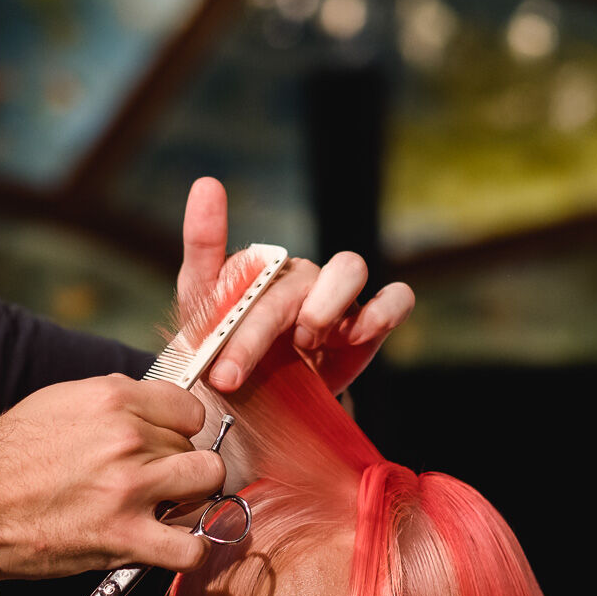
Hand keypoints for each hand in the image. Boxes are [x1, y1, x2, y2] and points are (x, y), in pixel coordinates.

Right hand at [0, 375, 224, 578]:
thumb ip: (111, 402)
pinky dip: (189, 549)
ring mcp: (129, 489)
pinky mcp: (124, 537)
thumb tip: (150, 408)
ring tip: (169, 506)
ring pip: (207, 482)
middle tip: (155, 480)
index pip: (188, 407)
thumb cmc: (4, 461)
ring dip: (192, 497)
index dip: (180, 428)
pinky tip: (170, 544)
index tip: (167, 441)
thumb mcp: (56, 404)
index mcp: (111, 399)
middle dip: (178, 463)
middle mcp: (126, 438)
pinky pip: (191, 546)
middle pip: (194, 446)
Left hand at [176, 176, 414, 393]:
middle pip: (286, 284)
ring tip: (304, 342)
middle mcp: (296, 278)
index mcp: (252, 275)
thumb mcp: (202, 330)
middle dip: (254, 336)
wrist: (270, 408)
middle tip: (227, 376)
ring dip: (323, 307)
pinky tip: (352, 337)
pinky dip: (381, 312)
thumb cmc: (234, 359)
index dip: (212, 223)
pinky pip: (395, 298)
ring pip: (348, 267)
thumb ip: (201, 280)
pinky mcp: (369, 325)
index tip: (206, 190)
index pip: (229, 252)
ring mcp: (336, 298)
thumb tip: (206, 187)